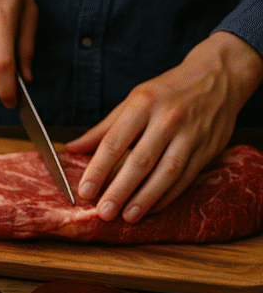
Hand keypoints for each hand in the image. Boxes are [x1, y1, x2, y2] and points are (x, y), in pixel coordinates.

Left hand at [66, 31, 262, 222]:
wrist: (220, 76)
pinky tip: (151, 208)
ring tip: (127, 217)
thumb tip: (72, 149)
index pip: (115, 142)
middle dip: (120, 190)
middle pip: (141, 161)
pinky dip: (167, 196)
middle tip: (103, 212)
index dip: (98, 169)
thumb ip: (103, 129)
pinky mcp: (209, 148)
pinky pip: (186, 178)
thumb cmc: (168, 91)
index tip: (85, 192)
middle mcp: (168, 119)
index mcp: (143, 104)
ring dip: (145, 198)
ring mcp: (191, 134)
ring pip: (166, 172)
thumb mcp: (133, 100)